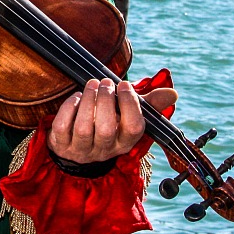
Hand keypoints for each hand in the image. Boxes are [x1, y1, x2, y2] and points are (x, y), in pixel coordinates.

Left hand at [48, 78, 178, 164]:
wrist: (77, 147)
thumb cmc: (109, 123)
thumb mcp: (129, 115)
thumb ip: (149, 103)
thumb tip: (172, 94)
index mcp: (125, 142)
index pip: (133, 128)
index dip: (130, 104)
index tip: (124, 85)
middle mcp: (105, 149)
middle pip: (106, 128)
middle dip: (105, 100)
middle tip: (105, 83)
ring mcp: (82, 149)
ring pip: (84, 127)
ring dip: (87, 101)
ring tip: (91, 85)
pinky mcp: (61, 145)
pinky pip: (63, 127)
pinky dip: (68, 108)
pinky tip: (75, 97)